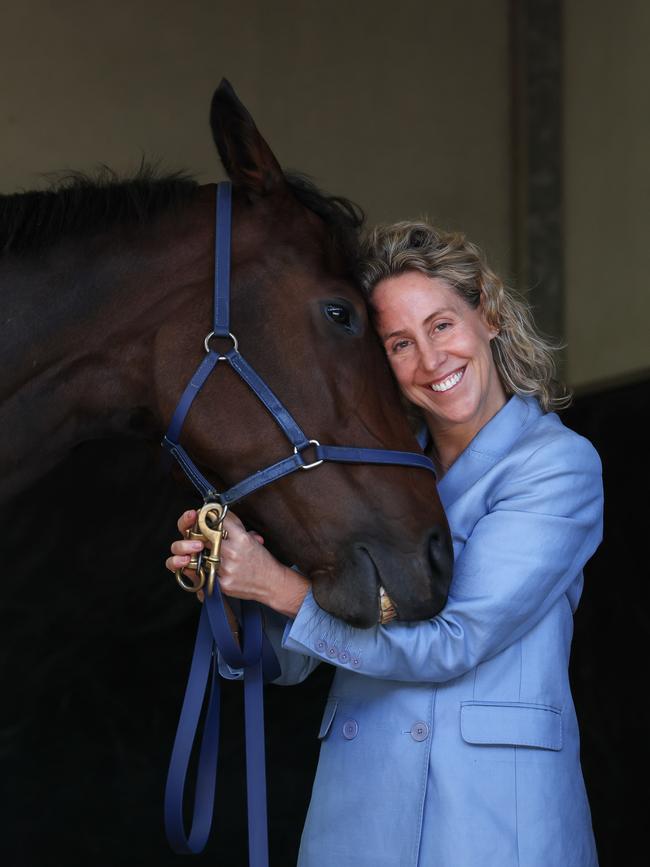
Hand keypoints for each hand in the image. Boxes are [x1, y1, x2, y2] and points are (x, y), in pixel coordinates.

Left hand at [166, 509, 309, 617]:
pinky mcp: (222, 584)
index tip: (203, 517)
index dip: (207, 518)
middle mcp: (232, 552)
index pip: (217, 521)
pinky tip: (205, 566)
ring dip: (198, 552)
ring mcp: (225, 569)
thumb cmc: (261, 559)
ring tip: (200, 551)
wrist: (271, 582)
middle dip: (198, 534)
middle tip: (197, 534)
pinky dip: (202, 569)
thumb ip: (233, 524)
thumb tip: (217, 511)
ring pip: (201, 556)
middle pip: (203, 537)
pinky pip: (204, 574)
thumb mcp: (250, 537)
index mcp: (241, 538)